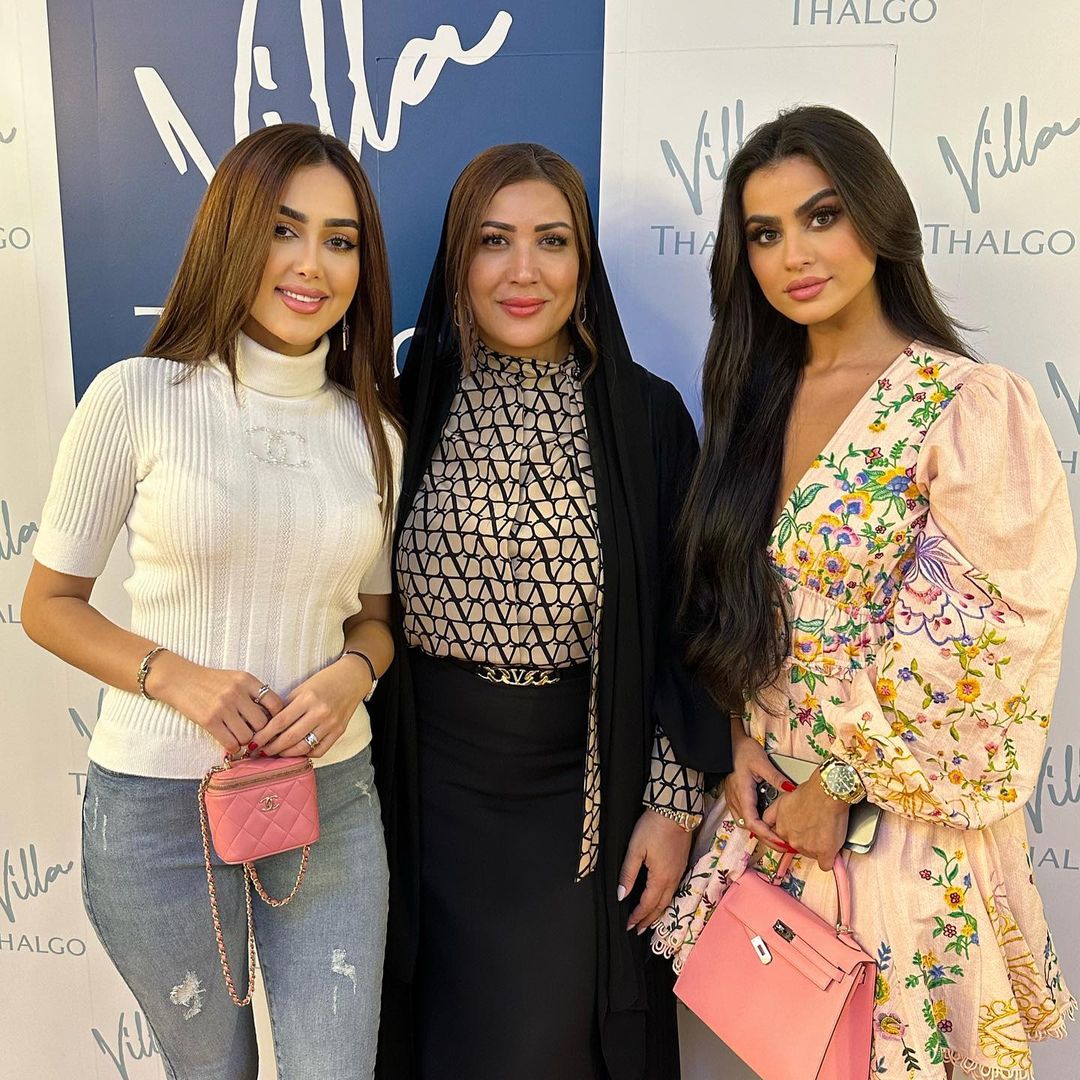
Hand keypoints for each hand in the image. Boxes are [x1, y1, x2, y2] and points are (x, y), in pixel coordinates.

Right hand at [149, 652, 285, 754]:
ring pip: (247, 736)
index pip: (276, 703)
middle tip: (254, 734)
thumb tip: (272, 717)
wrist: (179, 680)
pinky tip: (230, 743)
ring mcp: (223, 707)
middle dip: (260, 732)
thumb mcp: (236, 678)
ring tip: (240, 736)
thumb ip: (254, 692)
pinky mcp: (209, 721)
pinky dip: (233, 747)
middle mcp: (237, 692)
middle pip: (263, 723)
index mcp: (247, 680)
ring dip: (245, 741)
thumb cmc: (210, 682)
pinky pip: (231, 743)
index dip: (277, 717)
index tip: (272, 723)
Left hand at [252, 656, 371, 757]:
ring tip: (276, 753)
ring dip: (286, 754)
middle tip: (260, 751)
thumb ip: (286, 706)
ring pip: (303, 747)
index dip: (264, 735)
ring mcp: (331, 724)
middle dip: (272, 748)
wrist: (352, 679)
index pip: (280, 722)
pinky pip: (319, 750)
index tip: (253, 742)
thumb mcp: (302, 688)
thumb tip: (268, 726)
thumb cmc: (324, 681)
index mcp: (308, 698)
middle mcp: (320, 713)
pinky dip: (306, 754)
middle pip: (290, 738)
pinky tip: (297, 752)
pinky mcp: (339, 732)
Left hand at [617, 808, 692, 934]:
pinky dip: (665, 900)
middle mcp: (673, 879)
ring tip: (648, 920)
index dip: (637, 917)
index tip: (628, 926)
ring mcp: (680, 872)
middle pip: (660, 906)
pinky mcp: (682, 865)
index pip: (647, 904)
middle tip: (638, 930)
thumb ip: (628, 873)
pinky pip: (674, 890)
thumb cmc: (653, 827)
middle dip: (648, 919)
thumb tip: (621, 895)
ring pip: (669, 899)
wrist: (676, 810)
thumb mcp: (635, 849)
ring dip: (657, 911)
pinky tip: (660, 899)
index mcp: (661, 878)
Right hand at [723, 728, 790, 849]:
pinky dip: (755, 824)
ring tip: (777, 837)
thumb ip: (775, 777)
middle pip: (749, 828)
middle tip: (785, 846)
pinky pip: (743, 817)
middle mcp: (736, 801)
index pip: (753, 823)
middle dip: (767, 839)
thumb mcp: (761, 762)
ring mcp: (733, 800)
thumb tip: (791, 789)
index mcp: (742, 794)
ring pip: (745, 824)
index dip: (767, 835)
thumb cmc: (744, 751)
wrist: (729, 744)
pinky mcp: (734, 797)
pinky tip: (765, 823)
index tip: (782, 841)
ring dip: (760, 833)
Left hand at [763, 770, 848, 870]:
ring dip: (818, 847)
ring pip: (811, 854)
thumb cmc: (811, 791)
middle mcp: (790, 839)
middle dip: (806, 840)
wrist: (827, 792)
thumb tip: (782, 824)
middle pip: (797, 847)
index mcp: (780, 826)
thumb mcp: (784, 800)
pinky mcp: (823, 853)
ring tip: (826, 831)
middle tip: (816, 827)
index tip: (799, 833)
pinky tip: (832, 851)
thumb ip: (778, 815)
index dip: (792, 834)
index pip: (782, 840)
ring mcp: (806, 847)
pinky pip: (825, 864)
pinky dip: (829, 858)